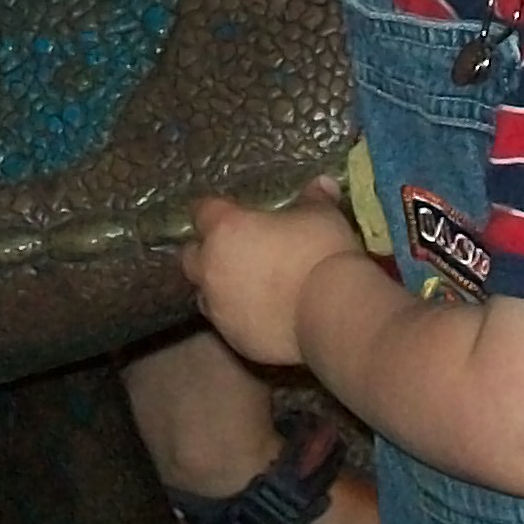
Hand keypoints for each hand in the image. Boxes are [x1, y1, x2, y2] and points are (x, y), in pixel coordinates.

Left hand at [183, 187, 365, 372]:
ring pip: (205, 295)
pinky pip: (228, 324)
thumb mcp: (322, 217)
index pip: (202, 211)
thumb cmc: (320, 253)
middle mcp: (212, 267)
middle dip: (207, 252)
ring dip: (219, 288)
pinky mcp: (234, 339)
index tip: (233, 213)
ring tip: (249, 288)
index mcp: (225, 228)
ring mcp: (220, 307)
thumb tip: (322, 184)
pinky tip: (263, 317)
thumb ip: (314, 199)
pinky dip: (239, 318)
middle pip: (192, 255)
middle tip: (236, 252)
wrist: (332, 312)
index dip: (215, 211)